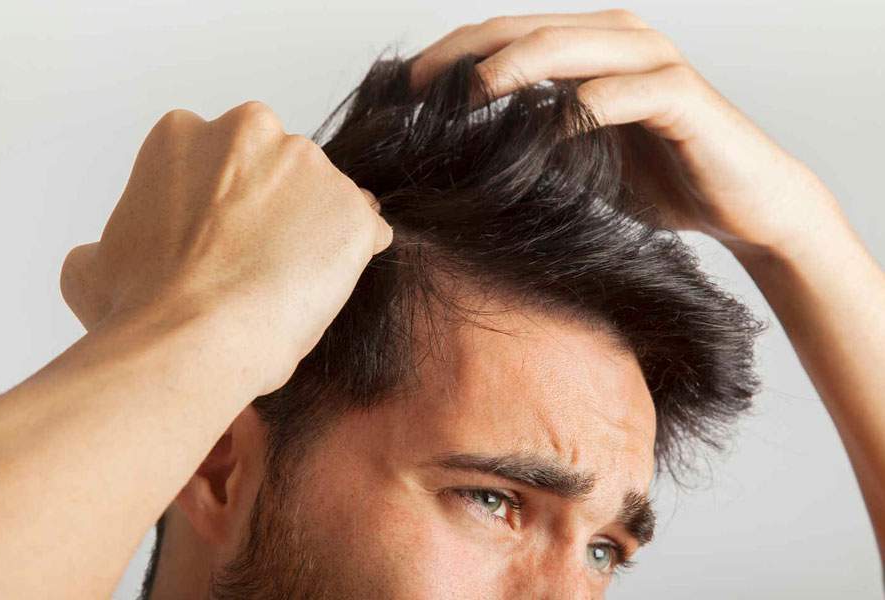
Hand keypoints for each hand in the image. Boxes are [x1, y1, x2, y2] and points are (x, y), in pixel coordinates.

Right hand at [60, 100, 392, 393]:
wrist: (194, 337)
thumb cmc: (141, 306)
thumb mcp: (93, 267)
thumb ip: (109, 243)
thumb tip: (102, 255)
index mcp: (184, 134)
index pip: (221, 161)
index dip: (222, 208)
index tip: (217, 243)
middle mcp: (252, 131)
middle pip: (276, 170)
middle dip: (272, 209)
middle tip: (253, 264)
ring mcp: (309, 168)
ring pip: (322, 199)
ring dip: (312, 233)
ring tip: (286, 287)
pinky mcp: (353, 210)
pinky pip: (364, 232)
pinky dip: (352, 258)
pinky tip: (322, 290)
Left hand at [409, 10, 842, 259]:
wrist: (743, 203)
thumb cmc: (659, 180)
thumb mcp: (580, 156)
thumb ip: (534, 137)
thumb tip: (464, 147)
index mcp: (591, 48)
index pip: (508, 36)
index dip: (454, 55)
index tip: (405, 88)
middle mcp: (619, 40)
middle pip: (527, 30)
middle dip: (466, 54)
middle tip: (418, 87)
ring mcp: (654, 62)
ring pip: (571, 47)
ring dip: (514, 67)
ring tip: (468, 95)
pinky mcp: (683, 96)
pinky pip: (624, 94)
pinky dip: (582, 109)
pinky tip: (546, 130)